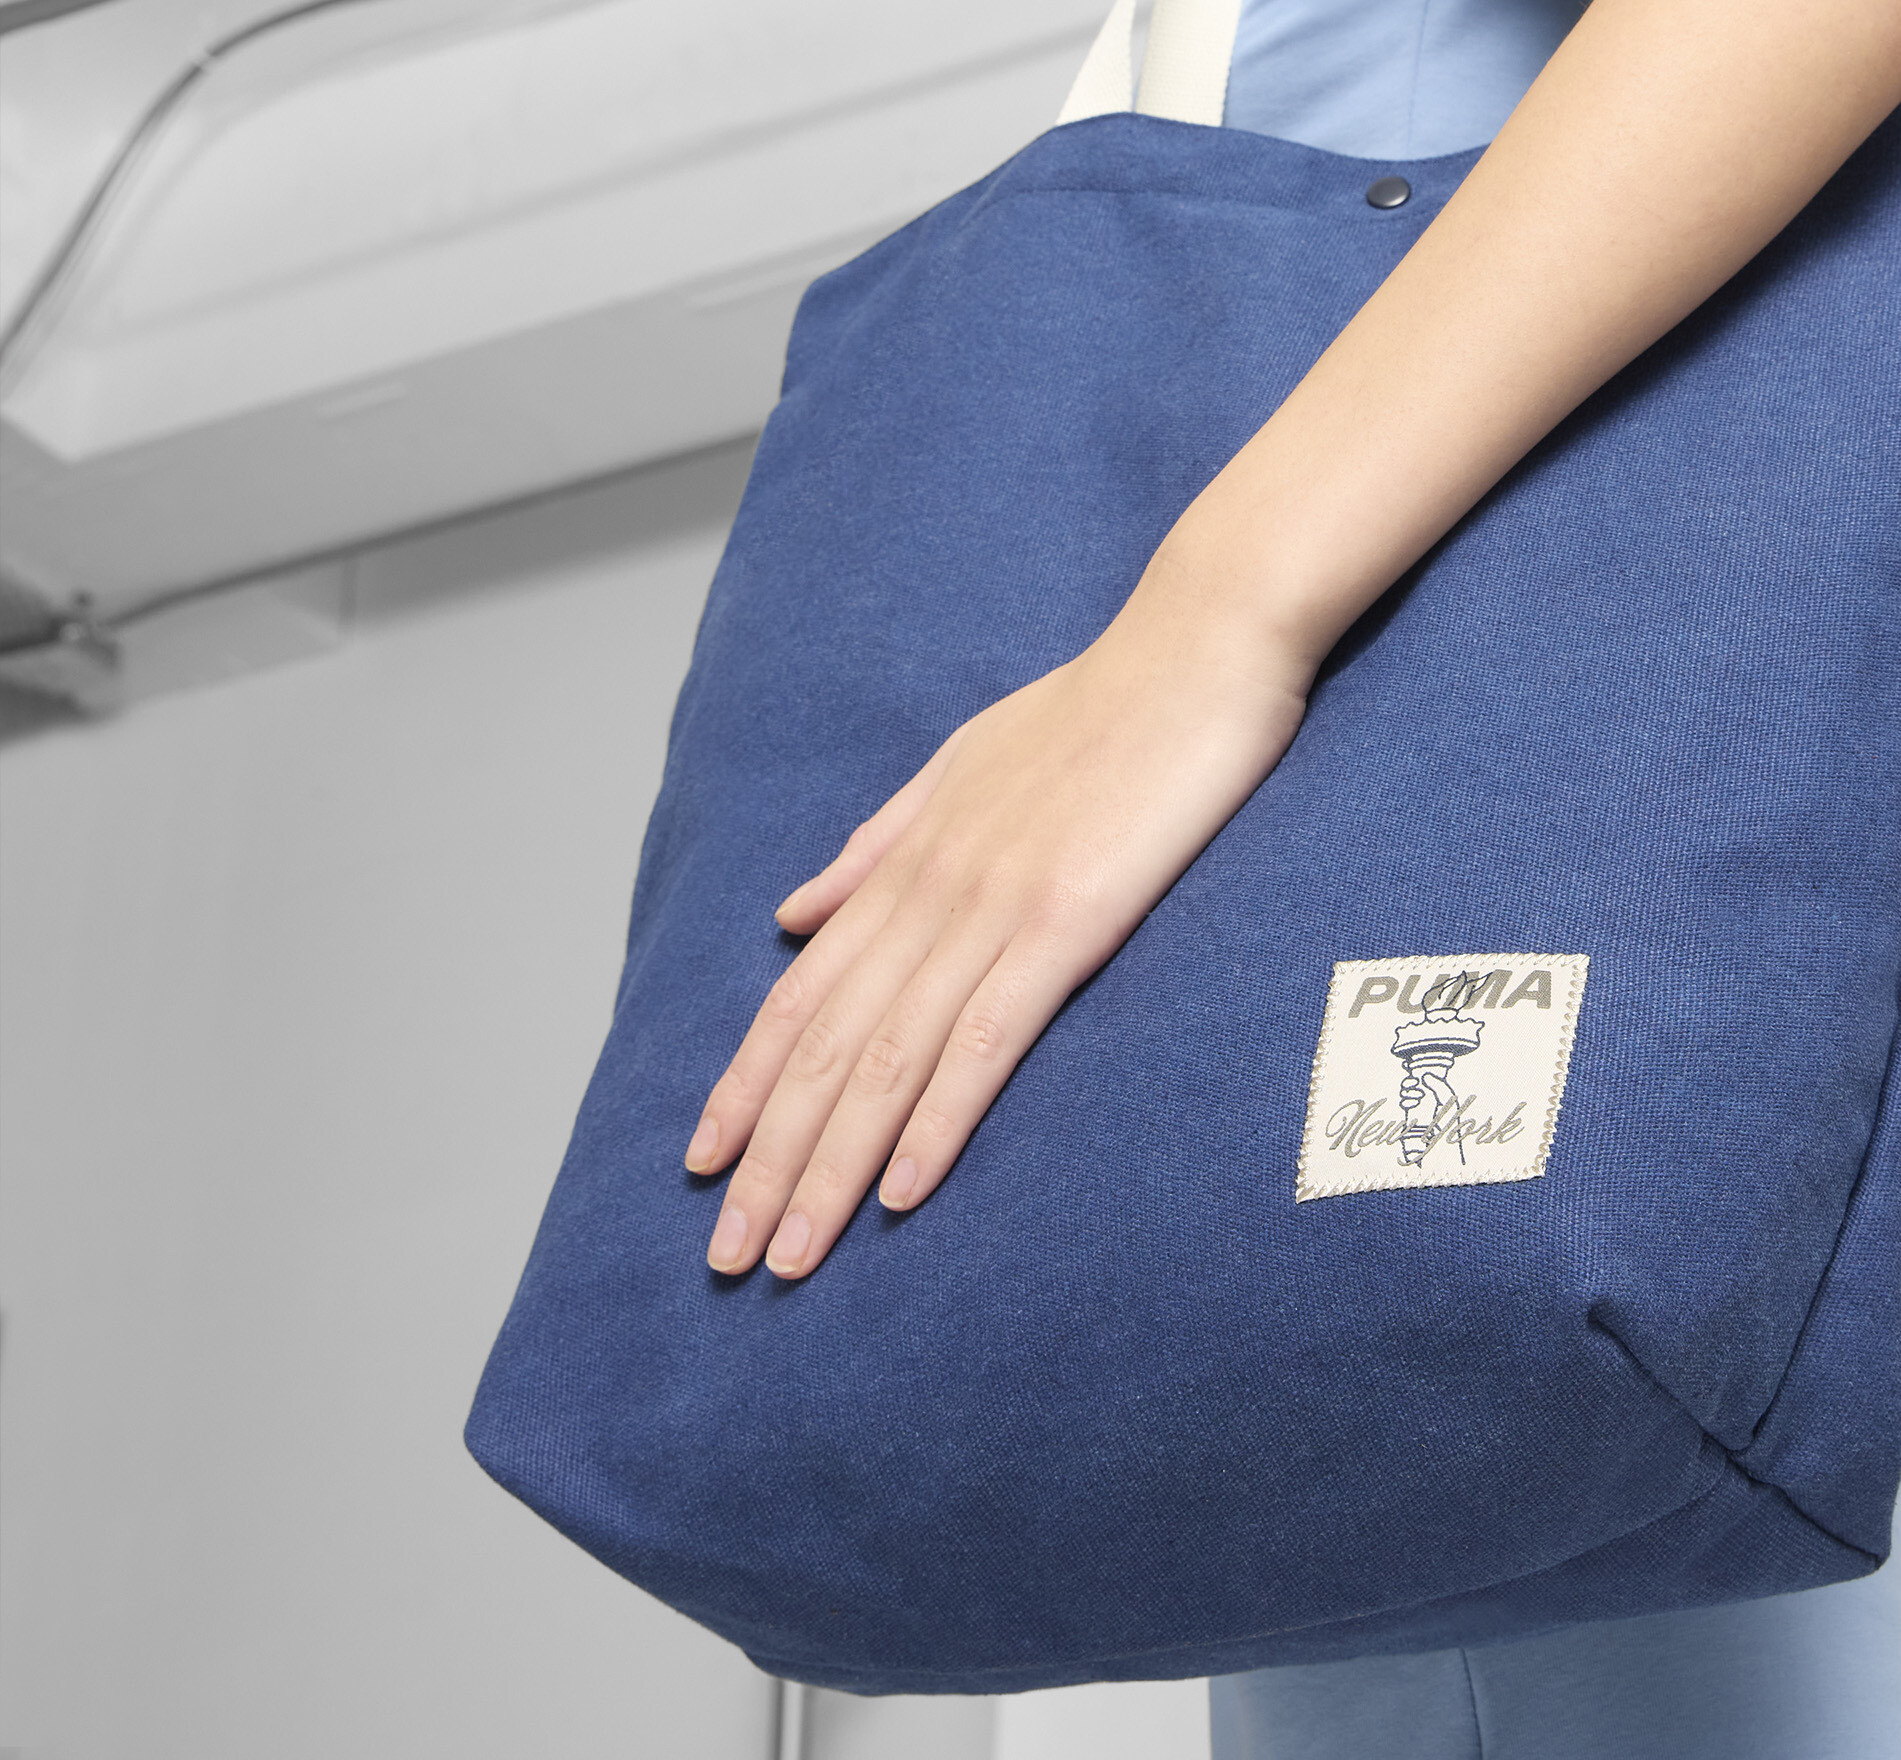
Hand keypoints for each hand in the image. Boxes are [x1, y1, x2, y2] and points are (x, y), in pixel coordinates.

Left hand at [683, 597, 1306, 1278]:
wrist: (1195, 645)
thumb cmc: (1094, 708)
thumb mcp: (961, 766)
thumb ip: (876, 846)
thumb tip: (792, 912)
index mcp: (907, 858)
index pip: (800, 993)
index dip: (745, 1083)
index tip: (704, 1162)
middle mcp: (930, 889)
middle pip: (825, 1044)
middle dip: (770, 1157)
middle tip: (730, 1256)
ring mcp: (994, 904)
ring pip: (888, 1056)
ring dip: (832, 1165)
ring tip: (792, 1255)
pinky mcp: (1067, 918)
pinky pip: (987, 1036)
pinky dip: (936, 1118)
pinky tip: (904, 1192)